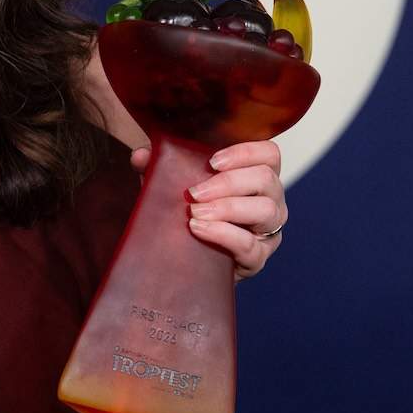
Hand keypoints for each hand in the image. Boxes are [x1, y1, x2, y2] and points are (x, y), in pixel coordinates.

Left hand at [128, 140, 286, 281]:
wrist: (186, 260)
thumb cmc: (190, 214)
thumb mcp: (174, 187)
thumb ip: (159, 168)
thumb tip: (141, 155)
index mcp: (258, 177)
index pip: (269, 154)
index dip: (245, 152)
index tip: (212, 162)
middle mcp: (271, 200)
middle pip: (266, 179)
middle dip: (228, 183)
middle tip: (194, 193)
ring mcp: (269, 231)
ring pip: (265, 210)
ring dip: (228, 207)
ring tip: (195, 212)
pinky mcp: (258, 258)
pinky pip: (250, 245)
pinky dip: (223, 234)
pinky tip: (198, 229)